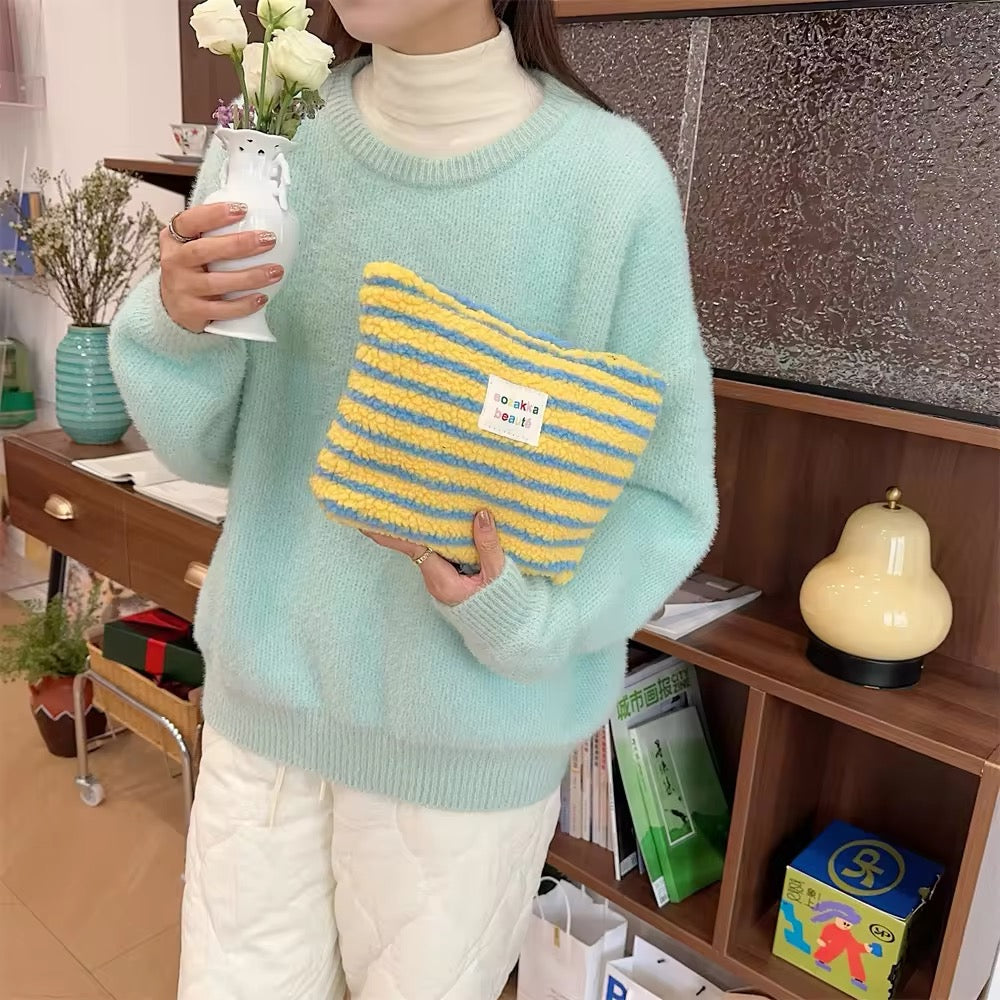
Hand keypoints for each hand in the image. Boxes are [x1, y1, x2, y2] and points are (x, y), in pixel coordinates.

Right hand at [160, 202, 283, 332]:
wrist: (175, 309)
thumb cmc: (194, 271)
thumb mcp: (194, 247)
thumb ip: (213, 234)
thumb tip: (259, 219)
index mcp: (174, 240)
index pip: (188, 221)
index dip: (214, 214)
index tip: (242, 209)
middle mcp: (173, 263)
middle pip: (202, 251)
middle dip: (239, 244)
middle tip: (269, 240)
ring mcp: (180, 289)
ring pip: (216, 283)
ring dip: (249, 277)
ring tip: (275, 271)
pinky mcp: (191, 312)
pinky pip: (221, 310)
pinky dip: (243, 305)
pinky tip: (262, 298)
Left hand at [364, 510, 505, 605]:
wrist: (503, 629)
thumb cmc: (500, 605)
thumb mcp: (498, 574)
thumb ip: (488, 546)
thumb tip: (481, 515)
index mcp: (442, 580)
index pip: (413, 550)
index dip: (391, 535)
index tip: (368, 522)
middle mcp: (434, 578)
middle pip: (416, 545)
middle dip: (402, 523)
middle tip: (387, 500)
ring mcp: (439, 577)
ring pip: (426, 547)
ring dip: (420, 527)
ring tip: (408, 501)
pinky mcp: (447, 575)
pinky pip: (436, 551)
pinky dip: (434, 535)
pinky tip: (435, 518)